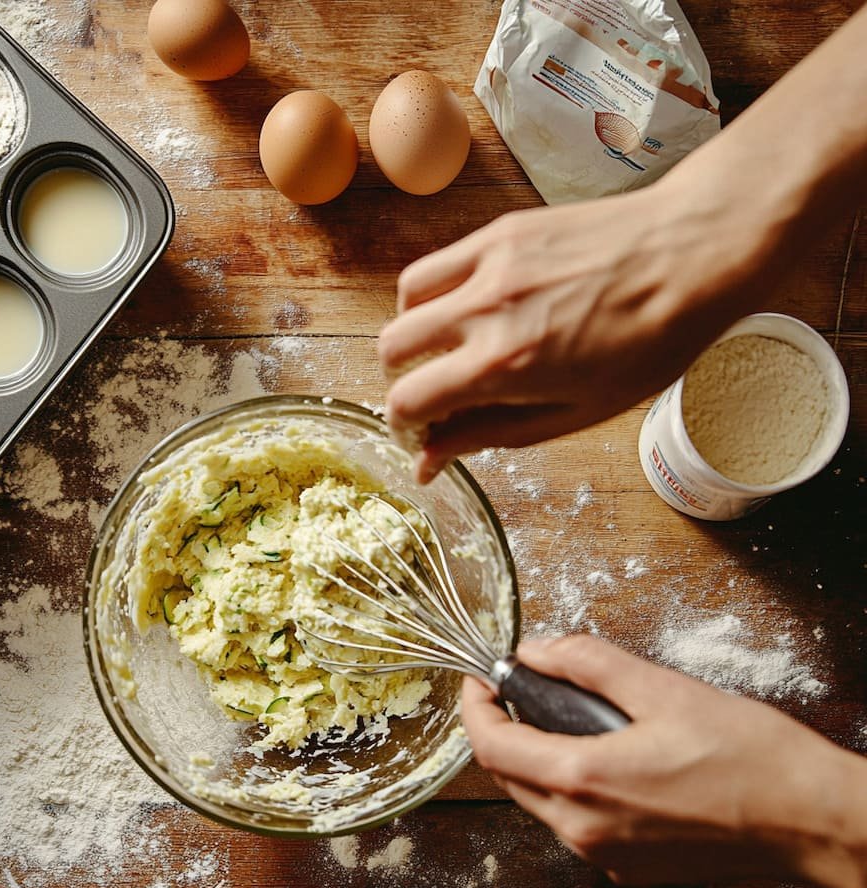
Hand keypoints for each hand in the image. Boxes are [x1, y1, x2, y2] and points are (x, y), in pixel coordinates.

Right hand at [380, 171, 767, 482]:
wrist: (694, 255)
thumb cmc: (651, 343)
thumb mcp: (576, 412)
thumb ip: (492, 434)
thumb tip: (431, 460)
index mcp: (503, 364)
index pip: (408, 400)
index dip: (405, 427)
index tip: (421, 435)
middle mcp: (484, 310)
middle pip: (392, 348)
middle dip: (403, 381)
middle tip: (436, 393)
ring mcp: (489, 262)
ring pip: (406, 300)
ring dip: (413, 332)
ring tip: (451, 346)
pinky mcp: (501, 230)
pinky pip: (438, 263)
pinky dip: (436, 293)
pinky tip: (471, 307)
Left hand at [461, 635, 866, 887]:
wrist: (810, 823)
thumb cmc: (749, 756)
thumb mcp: (662, 688)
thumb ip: (588, 662)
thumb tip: (537, 651)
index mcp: (584, 780)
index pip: (491, 747)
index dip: (474, 708)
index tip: (479, 681)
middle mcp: (584, 829)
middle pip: (507, 776)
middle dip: (501, 731)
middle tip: (518, 692)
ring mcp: (605, 856)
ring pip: (538, 802)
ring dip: (535, 759)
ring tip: (562, 718)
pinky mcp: (628, 869)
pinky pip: (574, 824)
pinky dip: (569, 788)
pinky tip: (604, 758)